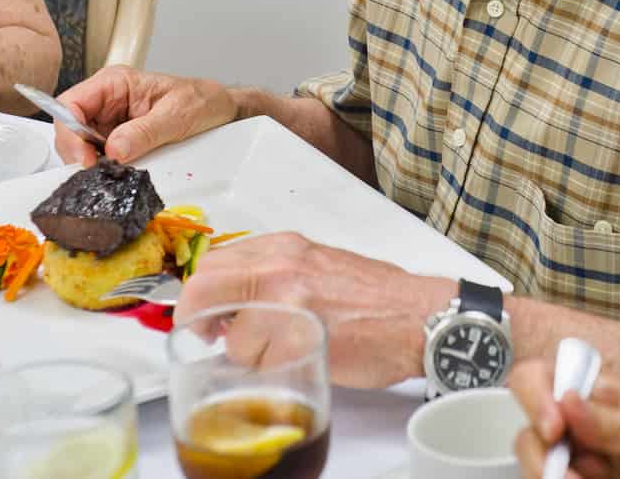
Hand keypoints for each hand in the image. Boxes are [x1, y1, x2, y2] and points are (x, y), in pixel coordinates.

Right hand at [52, 66, 236, 165]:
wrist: (220, 111)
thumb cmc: (201, 101)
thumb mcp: (177, 115)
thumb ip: (145, 132)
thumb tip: (114, 150)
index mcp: (115, 83)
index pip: (71, 104)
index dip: (69, 132)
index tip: (85, 159)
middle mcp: (107, 101)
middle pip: (70, 128)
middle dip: (77, 152)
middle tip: (97, 174)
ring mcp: (111, 121)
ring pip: (81, 145)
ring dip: (90, 163)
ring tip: (110, 174)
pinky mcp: (119, 140)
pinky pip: (101, 155)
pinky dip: (104, 168)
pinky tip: (117, 175)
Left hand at [173, 231, 452, 387]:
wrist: (420, 316)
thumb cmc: (378, 299)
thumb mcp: (317, 265)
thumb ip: (273, 274)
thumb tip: (232, 300)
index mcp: (283, 248)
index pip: (213, 263)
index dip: (199, 295)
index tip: (202, 314)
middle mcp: (281, 266)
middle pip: (205, 289)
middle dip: (199, 320)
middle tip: (211, 337)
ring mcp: (291, 300)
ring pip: (234, 337)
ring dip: (246, 355)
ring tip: (278, 354)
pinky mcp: (304, 336)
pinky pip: (264, 363)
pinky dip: (273, 372)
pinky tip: (299, 362)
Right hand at [510, 359, 619, 478]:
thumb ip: (616, 423)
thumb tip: (566, 398)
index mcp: (597, 397)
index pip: (540, 376)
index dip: (534, 397)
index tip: (554, 430)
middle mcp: (578, 427)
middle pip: (528, 432)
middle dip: (539, 458)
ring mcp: (579, 463)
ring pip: (537, 468)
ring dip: (549, 478)